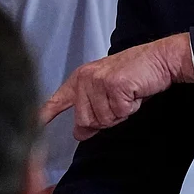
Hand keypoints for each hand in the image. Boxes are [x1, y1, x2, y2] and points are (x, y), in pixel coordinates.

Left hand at [41, 34, 192, 140]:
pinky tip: (134, 93)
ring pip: (103, 119)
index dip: (45, 114)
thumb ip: (91, 111)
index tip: (34, 123)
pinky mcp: (114, 85)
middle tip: (119, 101)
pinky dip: (130, 108)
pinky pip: (119, 113)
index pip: (58, 99)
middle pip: (85, 120)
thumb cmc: (135, 75)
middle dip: (106, 118)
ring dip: (119, 113)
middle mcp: (85, 78)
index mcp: (80, 78)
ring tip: (127, 95)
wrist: (159, 60)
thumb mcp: (107, 92)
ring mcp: (98, 81)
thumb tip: (80, 133)